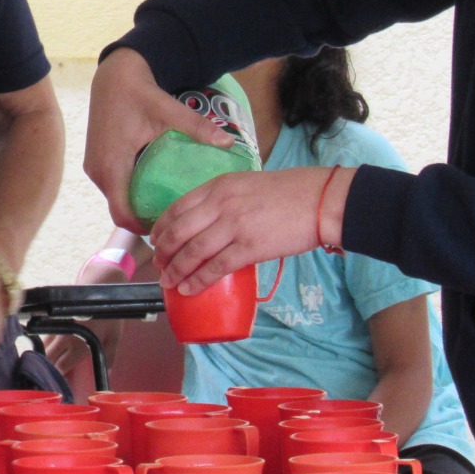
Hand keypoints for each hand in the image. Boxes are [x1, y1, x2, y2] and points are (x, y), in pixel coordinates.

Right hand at [43, 319, 125, 377]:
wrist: (101, 286)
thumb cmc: (110, 315)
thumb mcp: (115, 338)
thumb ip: (109, 358)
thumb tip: (107, 374)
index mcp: (80, 347)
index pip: (61, 368)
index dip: (57, 378)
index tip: (56, 385)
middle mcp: (65, 338)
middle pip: (48, 359)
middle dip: (46, 369)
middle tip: (46, 377)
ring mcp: (57, 327)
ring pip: (43, 347)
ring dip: (43, 357)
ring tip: (42, 366)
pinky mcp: (54, 317)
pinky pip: (44, 335)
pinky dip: (43, 344)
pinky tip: (43, 349)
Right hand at [84, 48, 231, 232]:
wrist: (114, 74)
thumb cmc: (138, 93)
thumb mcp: (169, 110)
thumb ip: (197, 128)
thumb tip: (229, 142)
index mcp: (112, 166)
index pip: (122, 215)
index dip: (144, 228)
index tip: (171, 228)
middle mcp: (98, 171)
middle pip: (119, 209)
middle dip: (143, 219)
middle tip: (175, 219)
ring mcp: (94, 165)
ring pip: (115, 197)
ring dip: (135, 205)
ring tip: (165, 205)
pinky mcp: (95, 158)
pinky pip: (112, 185)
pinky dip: (128, 191)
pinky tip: (151, 186)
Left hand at [148, 166, 350, 293]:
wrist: (319, 200)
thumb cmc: (287, 192)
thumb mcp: (246, 184)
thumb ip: (224, 198)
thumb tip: (209, 220)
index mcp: (218, 187)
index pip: (177, 207)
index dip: (161, 227)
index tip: (155, 240)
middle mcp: (220, 204)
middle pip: (179, 231)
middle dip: (163, 251)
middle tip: (158, 264)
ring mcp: (234, 226)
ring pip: (193, 251)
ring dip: (176, 270)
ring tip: (168, 281)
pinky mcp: (249, 248)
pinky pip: (216, 268)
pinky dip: (198, 280)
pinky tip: (189, 289)